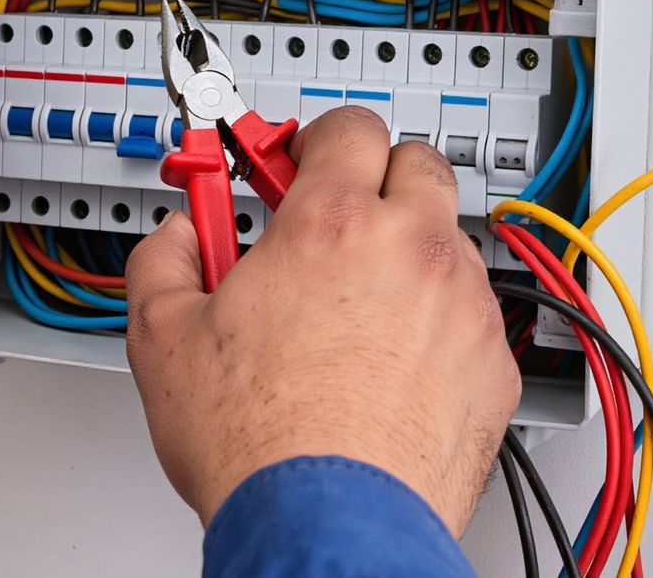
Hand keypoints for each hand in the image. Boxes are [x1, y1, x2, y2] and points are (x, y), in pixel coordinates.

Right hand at [124, 107, 519, 532]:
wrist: (327, 524)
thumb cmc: (259, 441)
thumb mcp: (162, 334)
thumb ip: (164, 256)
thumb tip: (177, 236)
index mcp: (333, 224)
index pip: (347, 126)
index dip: (314, 137)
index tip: (288, 160)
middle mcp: (411, 251)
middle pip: (418, 161)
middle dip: (375, 176)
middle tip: (330, 213)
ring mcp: (461, 307)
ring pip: (447, 241)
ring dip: (406, 251)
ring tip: (352, 303)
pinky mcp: (490, 367)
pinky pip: (470, 315)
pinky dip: (434, 322)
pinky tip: (386, 363)